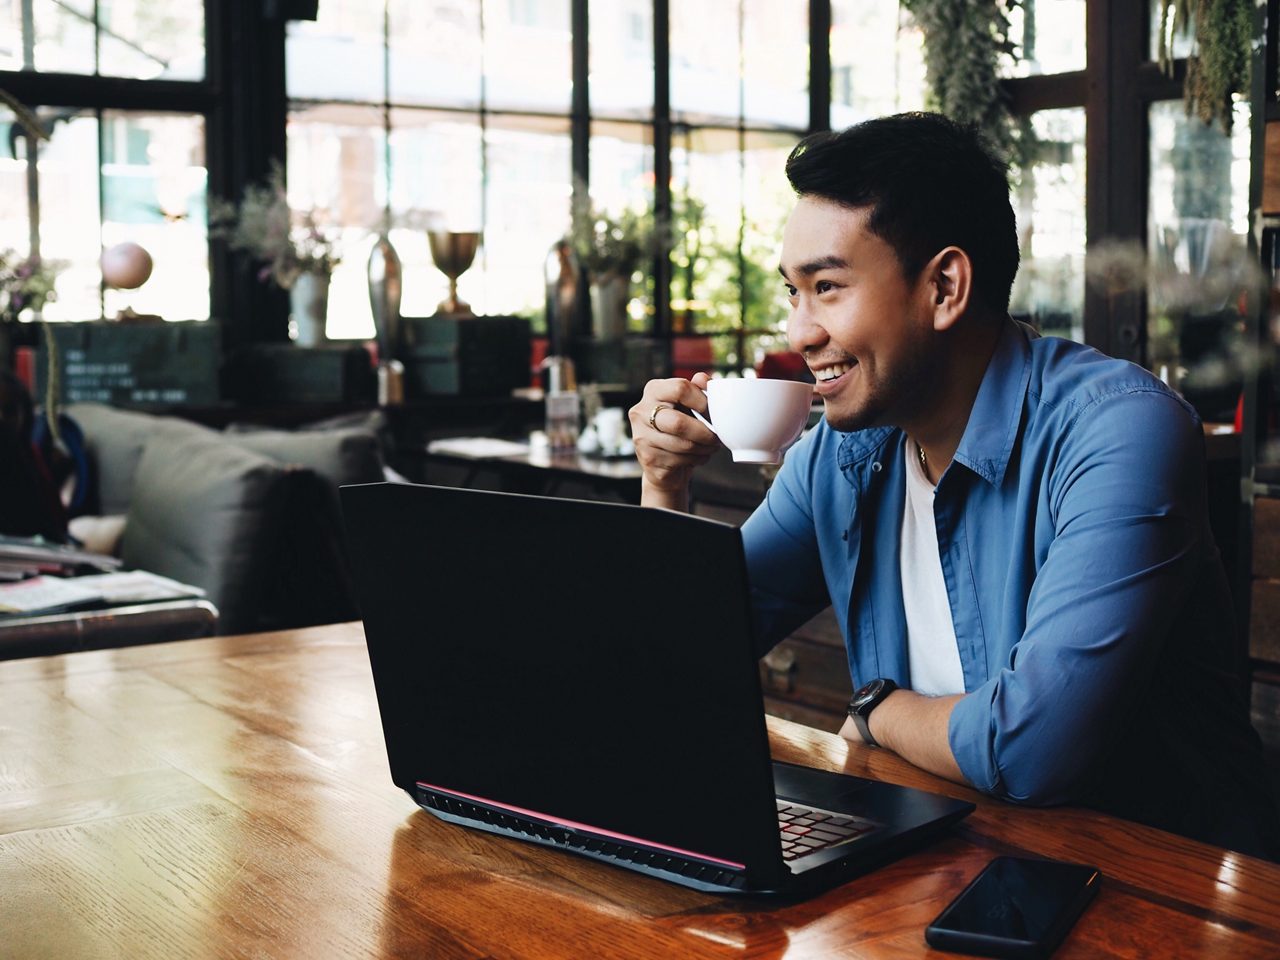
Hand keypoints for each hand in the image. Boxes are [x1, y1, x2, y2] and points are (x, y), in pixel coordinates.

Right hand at [629, 372, 719, 509]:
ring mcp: (641, 436)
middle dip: (704, 432)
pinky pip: (680, 460)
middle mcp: (641, 411)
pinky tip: (699, 456)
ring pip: (682, 444)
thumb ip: (697, 390)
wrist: (662, 459)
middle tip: (716, 437)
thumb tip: (702, 379)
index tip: (714, 413)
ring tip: (711, 447)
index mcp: (653, 390)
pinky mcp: (647, 458)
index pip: (680, 388)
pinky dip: (697, 459)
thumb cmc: (679, 426)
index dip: (703, 401)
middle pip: (678, 422)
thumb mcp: (688, 404)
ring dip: (704, 448)